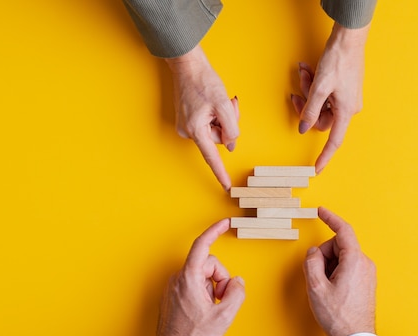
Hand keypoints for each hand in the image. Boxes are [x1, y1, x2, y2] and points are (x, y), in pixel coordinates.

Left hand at [155, 219, 245, 335]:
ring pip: (201, 275)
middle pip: (208, 264)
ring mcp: (173, 286)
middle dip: (220, 278)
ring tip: (211, 309)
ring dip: (212, 288)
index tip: (225, 223)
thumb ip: (236, 293)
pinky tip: (203, 310)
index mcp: (189, 278)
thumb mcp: (224, 316)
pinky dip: (204, 292)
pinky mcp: (172, 294)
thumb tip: (237, 282)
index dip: (214, 231)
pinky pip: (193, 284)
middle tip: (222, 300)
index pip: (202, 245)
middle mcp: (178, 278)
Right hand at [166, 46, 239, 190]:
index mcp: (196, 130)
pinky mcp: (187, 120)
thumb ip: (231, 128)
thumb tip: (230, 144)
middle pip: (218, 139)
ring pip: (214, 131)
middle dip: (228, 124)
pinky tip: (212, 102)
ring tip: (220, 100)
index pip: (211, 157)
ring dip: (222, 117)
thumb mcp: (224, 105)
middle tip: (230, 103)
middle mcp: (187, 131)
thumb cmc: (204, 82)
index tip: (227, 187)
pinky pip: (208, 125)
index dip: (220, 173)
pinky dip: (215, 115)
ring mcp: (186, 126)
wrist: (187, 66)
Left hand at [291, 23, 369, 172]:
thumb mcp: (319, 87)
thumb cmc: (338, 61)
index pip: (334, 141)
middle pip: (320, 118)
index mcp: (345, 111)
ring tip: (305, 72)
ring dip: (309, 90)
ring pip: (320, 104)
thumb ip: (310, 110)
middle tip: (298, 86)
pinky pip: (325, 94)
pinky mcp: (344, 88)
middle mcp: (348, 108)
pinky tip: (310, 70)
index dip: (324, 156)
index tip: (317, 169)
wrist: (349, 39)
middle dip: (306, 103)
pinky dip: (315, 85)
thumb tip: (303, 128)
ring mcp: (346, 98)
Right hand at [302, 207, 375, 335]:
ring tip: (326, 289)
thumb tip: (313, 253)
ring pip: (342, 258)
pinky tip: (333, 291)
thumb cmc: (338, 315)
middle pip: (338, 246)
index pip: (343, 230)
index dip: (330, 218)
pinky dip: (336, 274)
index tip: (321, 211)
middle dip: (324, 256)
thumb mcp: (316, 287)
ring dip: (329, 267)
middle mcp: (365, 263)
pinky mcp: (366, 282)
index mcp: (355, 260)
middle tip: (317, 277)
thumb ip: (311, 262)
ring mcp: (367, 273)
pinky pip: (348, 268)